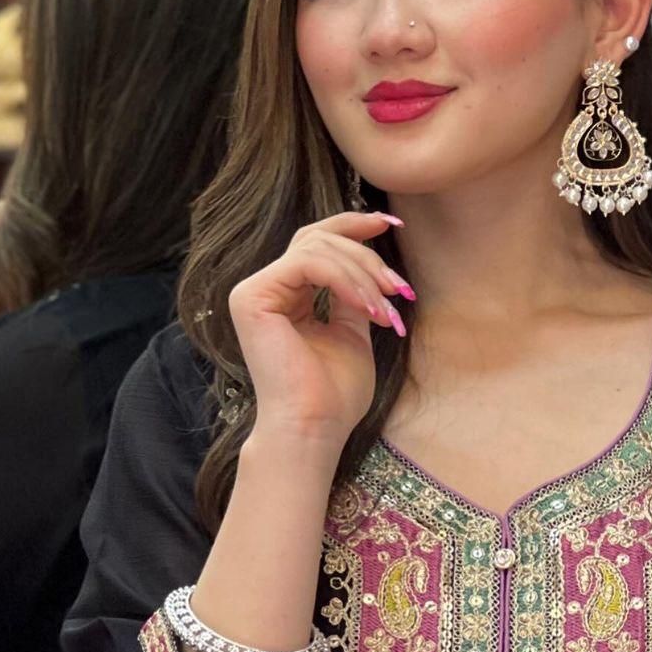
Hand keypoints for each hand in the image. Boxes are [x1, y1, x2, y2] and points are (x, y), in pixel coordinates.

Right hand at [228, 210, 413, 441]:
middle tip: (399, 287)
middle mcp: (265, 289)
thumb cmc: (334, 394)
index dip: (353, 227)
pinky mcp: (252, 297)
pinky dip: (345, 280)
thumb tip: (371, 266)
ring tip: (386, 308)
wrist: (314, 428)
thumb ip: (354, 296)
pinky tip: (367, 306)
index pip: (316, 244)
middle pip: (318, 238)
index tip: (391, 224)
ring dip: (363, 274)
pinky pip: (308, 264)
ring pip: (317, 247)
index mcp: (286, 297)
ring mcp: (254, 291)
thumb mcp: (353, 332)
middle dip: (366, 256)